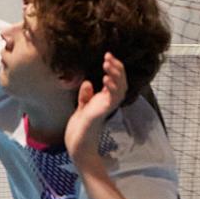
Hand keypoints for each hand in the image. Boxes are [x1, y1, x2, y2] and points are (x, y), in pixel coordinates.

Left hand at [66, 52, 127, 169]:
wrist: (77, 143)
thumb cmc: (81, 127)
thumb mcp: (82, 107)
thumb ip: (86, 96)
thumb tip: (88, 82)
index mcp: (106, 99)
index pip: (116, 80)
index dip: (115, 67)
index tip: (108, 55)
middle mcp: (110, 102)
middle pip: (122, 82)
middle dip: (117, 67)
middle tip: (108, 56)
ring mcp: (108, 107)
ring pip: (120, 88)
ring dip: (115, 74)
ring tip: (107, 63)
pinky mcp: (103, 113)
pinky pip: (113, 98)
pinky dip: (112, 87)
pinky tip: (106, 78)